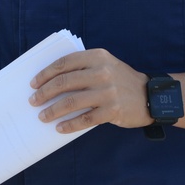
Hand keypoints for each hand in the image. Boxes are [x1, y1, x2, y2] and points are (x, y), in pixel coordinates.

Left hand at [29, 48, 151, 132]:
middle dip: (44, 92)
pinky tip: (59, 128)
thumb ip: (82, 67)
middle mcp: (102, 72)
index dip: (45, 74)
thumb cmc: (119, 80)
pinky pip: (85, 119)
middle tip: (33, 101)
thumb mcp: (104, 64)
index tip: (33, 83)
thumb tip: (49, 80)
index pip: (64, 63)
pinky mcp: (113, 110)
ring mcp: (108, 92)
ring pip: (72, 101)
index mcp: (97, 56)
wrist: (151, 96)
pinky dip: (70, 124)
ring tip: (42, 116)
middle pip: (64, 82)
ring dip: (53, 110)